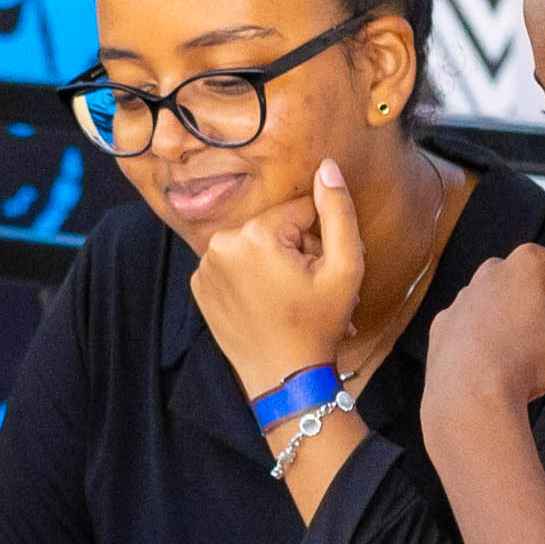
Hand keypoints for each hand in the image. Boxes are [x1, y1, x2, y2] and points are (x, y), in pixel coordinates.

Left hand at [189, 154, 366, 402]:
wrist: (283, 377)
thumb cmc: (317, 325)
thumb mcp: (346, 267)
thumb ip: (338, 210)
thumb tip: (327, 166)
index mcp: (254, 234)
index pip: (300, 211)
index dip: (318, 239)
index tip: (318, 271)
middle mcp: (220, 244)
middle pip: (274, 226)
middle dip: (294, 250)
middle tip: (304, 288)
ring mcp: (204, 266)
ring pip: (253, 244)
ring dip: (272, 263)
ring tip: (285, 296)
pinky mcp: (198, 286)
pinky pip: (233, 264)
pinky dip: (249, 277)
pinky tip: (262, 303)